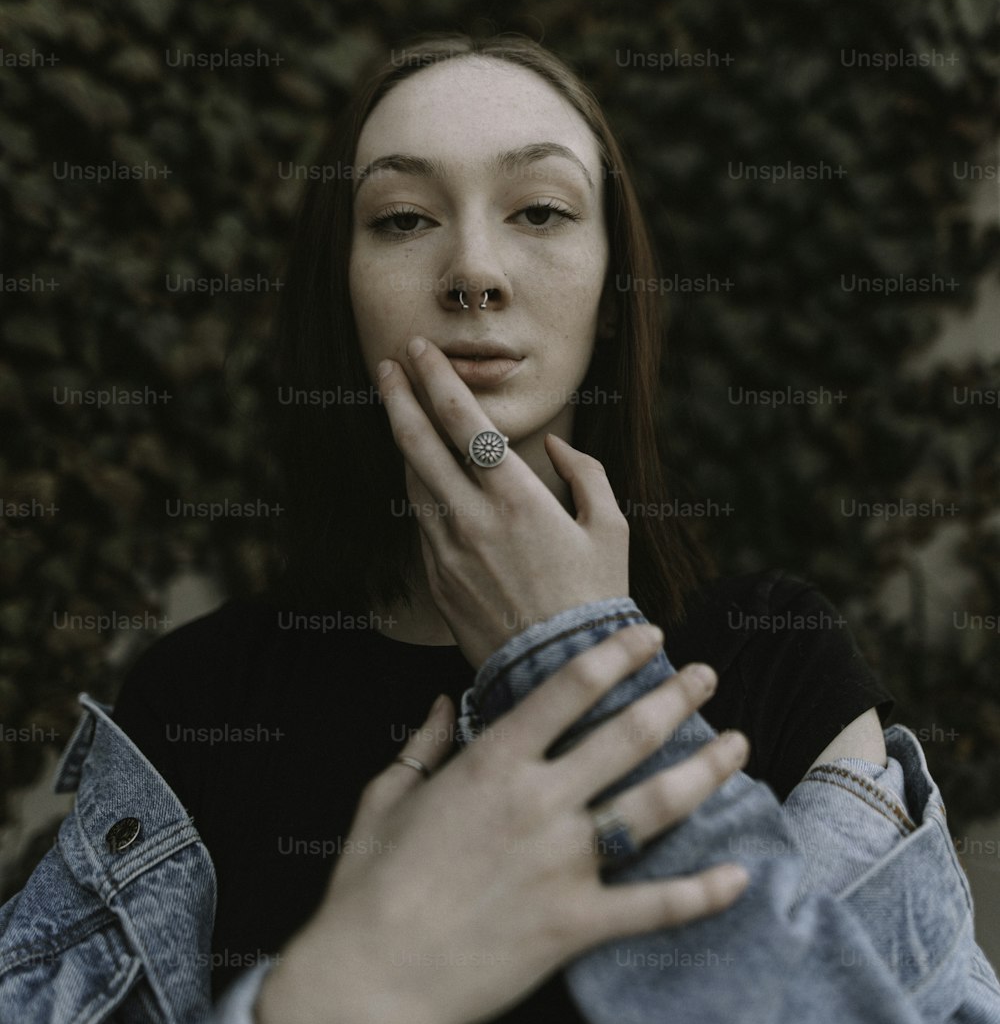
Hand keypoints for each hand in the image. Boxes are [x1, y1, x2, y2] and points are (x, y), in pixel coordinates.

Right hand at [282, 627, 748, 1023]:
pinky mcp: (575, 924)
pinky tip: (741, 877)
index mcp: (492, 764)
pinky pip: (653, 906)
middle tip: (709, 674)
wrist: (370, 979)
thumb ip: (423, 745)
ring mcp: (562, 863)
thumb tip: (441, 701)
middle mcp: (538, 802)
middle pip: (627, 735)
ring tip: (738, 744)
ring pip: (654, 806)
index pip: (570, 688)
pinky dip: (701, 894)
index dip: (617, 655)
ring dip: (704, 771)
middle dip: (675, 697)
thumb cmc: (368, 884)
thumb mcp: (386, 797)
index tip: (652, 636)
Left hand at [377, 336, 629, 668]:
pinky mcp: (436, 581)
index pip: (464, 422)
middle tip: (386, 365)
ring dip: (403, 441)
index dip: (436, 380)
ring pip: (412, 481)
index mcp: (518, 498)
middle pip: (419, 443)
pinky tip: (420, 474)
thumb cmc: (595, 599)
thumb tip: (557, 447)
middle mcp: (472, 519)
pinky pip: (422, 523)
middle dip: (399, 397)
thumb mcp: (611, 529)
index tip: (419, 352)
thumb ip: (586, 476)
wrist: (558, 672)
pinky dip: (419, 491)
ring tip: (398, 410)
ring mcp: (447, 551)